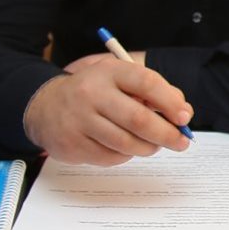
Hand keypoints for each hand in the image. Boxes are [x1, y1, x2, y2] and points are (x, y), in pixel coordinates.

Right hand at [21, 58, 193, 164]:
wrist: (44, 105)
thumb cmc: (94, 92)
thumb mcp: (119, 80)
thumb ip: (153, 91)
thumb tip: (183, 113)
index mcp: (108, 72)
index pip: (146, 83)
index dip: (170, 102)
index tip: (184, 117)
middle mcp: (91, 94)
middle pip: (138, 119)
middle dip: (166, 134)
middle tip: (181, 142)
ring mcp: (79, 121)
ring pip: (127, 143)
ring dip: (148, 148)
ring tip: (153, 145)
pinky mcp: (72, 145)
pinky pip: (111, 158)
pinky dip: (126, 155)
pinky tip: (123, 146)